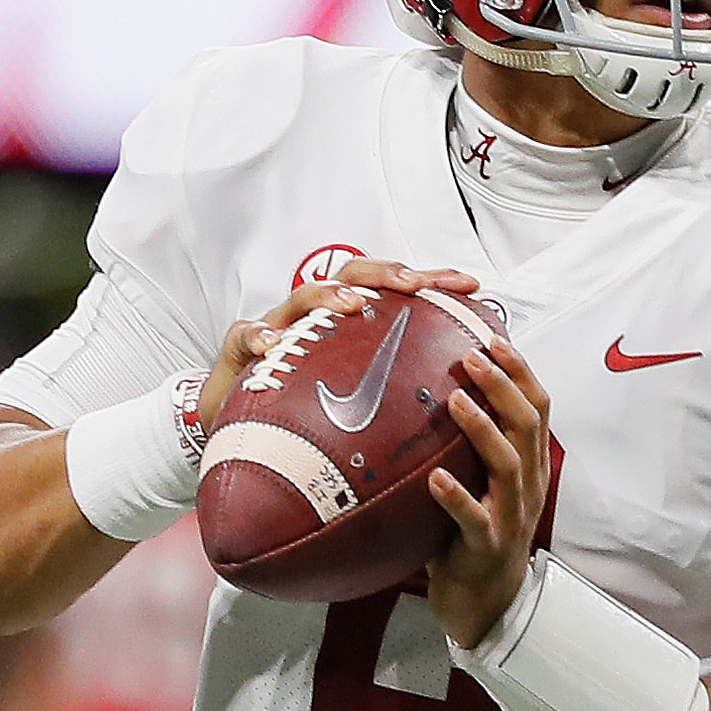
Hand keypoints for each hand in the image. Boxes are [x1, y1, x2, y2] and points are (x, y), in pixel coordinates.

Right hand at [197, 260, 478, 425]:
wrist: (241, 437)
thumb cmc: (306, 420)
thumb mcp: (360, 411)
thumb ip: (402, 401)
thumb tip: (466, 411)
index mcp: (349, 329)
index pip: (394, 294)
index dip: (432, 282)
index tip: (470, 285)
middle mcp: (316, 321)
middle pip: (352, 278)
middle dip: (386, 273)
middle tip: (414, 284)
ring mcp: (278, 332)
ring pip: (301, 296)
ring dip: (327, 296)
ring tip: (351, 304)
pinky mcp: (240, 354)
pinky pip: (243, 335)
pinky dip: (257, 336)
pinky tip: (271, 344)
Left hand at [426, 340, 552, 647]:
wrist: (487, 603)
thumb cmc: (477, 532)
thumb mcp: (485, 481)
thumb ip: (475, 443)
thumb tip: (442, 389)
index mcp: (531, 464)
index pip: (537, 406)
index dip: (520, 370)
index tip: (495, 337)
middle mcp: (528, 485)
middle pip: (527, 425)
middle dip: (504, 386)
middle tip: (472, 355)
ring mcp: (511, 516)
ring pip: (509, 465)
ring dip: (484, 430)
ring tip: (456, 401)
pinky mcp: (486, 546)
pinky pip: (474, 519)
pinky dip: (456, 497)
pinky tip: (434, 480)